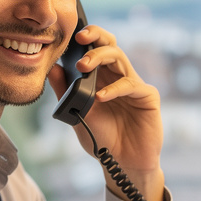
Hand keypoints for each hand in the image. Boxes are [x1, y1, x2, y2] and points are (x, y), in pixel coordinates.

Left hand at [48, 22, 165, 200]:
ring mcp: (134, 85)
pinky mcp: (147, 97)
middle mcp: (118, 77)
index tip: (70, 35)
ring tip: (83, 66)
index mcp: (102, 78)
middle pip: (110, 44)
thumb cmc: (102, 140)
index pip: (96, 48)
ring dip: (99, 57)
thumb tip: (52, 68)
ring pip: (119, 57)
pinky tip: (100, 97)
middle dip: (95, 37)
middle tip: (79, 40)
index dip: (86, 37)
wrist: (122, 165)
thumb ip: (66, 92)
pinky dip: (114, 88)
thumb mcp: (78, 115)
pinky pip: (131, 85)